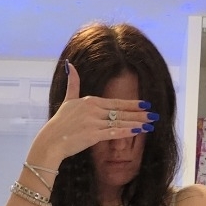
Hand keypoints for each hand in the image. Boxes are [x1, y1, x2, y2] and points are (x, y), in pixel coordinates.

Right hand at [33, 63, 155, 163]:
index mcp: (90, 101)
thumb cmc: (59, 123)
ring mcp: (93, 122)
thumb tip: (70, 65)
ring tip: (150, 124)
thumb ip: (73, 83)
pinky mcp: (92, 134)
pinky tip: (138, 130)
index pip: (116, 102)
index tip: (145, 104)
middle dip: (139, 113)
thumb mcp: (67, 100)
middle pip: (121, 111)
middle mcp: (93, 109)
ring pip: (120, 121)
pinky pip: (113, 132)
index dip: (132, 104)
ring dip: (137, 122)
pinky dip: (126, 131)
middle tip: (154, 115)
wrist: (50, 141)